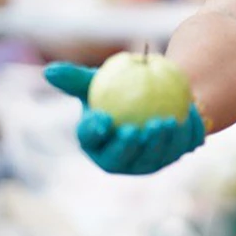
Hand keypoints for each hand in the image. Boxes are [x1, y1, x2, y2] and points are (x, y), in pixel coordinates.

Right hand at [44, 62, 205, 175]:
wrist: (157, 92)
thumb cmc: (120, 87)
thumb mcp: (97, 80)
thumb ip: (74, 78)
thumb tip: (49, 72)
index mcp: (94, 143)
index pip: (90, 140)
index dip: (95, 133)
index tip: (104, 119)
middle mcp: (118, 159)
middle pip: (120, 159)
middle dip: (129, 150)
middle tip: (137, 130)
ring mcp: (146, 163)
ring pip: (153, 159)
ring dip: (160, 144)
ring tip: (165, 122)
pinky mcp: (172, 158)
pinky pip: (179, 149)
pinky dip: (183, 136)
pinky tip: (186, 119)